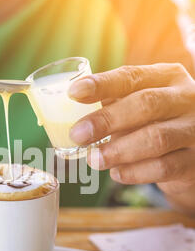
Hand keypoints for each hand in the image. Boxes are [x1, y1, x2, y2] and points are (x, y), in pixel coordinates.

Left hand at [69, 63, 194, 206]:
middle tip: (78, 135)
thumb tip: (69, 112)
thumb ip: (112, 103)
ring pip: (156, 138)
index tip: (73, 93)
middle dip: (107, 120)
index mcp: (167, 77)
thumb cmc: (156, 122)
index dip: (102, 84)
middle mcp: (185, 99)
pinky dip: (135, 172)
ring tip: (93, 160)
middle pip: (146, 104)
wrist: (193, 151)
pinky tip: (116, 174)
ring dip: (119, 150)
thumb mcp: (140, 105)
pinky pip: (164, 168)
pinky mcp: (194, 161)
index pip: (132, 77)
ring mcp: (194, 130)